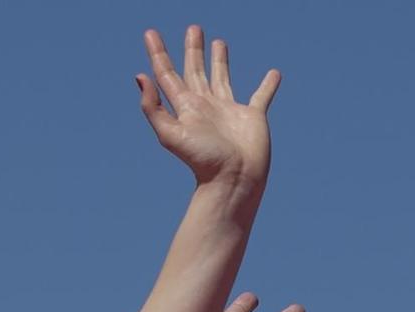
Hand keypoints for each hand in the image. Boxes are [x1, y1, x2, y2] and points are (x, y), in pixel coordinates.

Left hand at [138, 26, 278, 188]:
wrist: (234, 179)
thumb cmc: (203, 160)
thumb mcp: (171, 134)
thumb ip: (153, 107)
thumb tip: (140, 76)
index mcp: (185, 107)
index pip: (167, 75)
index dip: (158, 54)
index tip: (150, 34)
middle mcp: (205, 106)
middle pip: (195, 71)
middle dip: (193, 50)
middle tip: (194, 29)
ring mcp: (229, 111)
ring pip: (223, 78)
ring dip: (220, 61)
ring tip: (219, 42)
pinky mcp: (253, 117)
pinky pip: (262, 96)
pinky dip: (268, 85)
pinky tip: (274, 74)